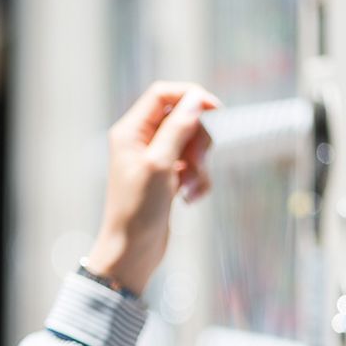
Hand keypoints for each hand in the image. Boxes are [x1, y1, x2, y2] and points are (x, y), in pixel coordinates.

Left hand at [84, 80, 218, 294]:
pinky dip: (198, 180)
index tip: (215, 109)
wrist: (133, 251)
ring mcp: (156, 159)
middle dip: (198, 140)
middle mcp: (141, 140)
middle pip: (184, 118)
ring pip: (193, 143)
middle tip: (194, 163)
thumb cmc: (138, 209)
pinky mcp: (168, 177)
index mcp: (131, 131)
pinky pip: (194, 166)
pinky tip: (190, 199)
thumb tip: (196, 99)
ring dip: (200, 165)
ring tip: (188, 187)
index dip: (190, 96)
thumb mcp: (159, 165)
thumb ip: (177, 129)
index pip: (163, 94)